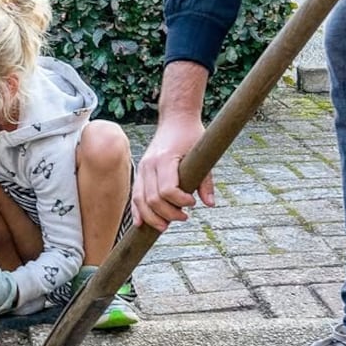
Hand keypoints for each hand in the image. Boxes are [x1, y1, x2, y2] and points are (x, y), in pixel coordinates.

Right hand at [131, 114, 208, 231]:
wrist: (175, 120)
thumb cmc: (192, 135)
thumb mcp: (203, 155)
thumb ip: (206, 181)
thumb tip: (209, 204)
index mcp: (165, 159)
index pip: (168, 189)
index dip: (180, 201)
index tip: (193, 203)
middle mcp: (149, 164)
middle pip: (152, 199)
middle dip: (168, 214)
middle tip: (185, 217)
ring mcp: (142, 168)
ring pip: (140, 200)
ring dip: (152, 217)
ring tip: (165, 226)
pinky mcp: (141, 172)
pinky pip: (135, 195)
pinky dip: (137, 211)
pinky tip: (141, 224)